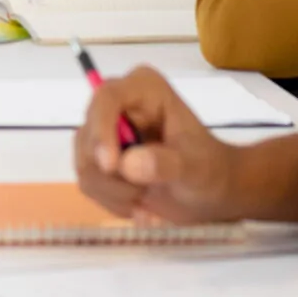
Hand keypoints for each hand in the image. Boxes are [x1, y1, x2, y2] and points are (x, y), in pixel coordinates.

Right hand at [72, 67, 247, 224]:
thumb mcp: (197, 168)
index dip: (102, 131)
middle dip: (112, 174)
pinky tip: (139, 207)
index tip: (112, 167)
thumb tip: (128, 164)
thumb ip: (167, 164)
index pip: (107, 98)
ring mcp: (105, 131)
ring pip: (85, 163)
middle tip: (141, 194)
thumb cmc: (211, 171)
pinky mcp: (98, 157)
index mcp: (145, 89)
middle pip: (89, 134)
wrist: (211, 193)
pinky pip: (88, 181)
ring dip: (114, 192)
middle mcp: (118, 104)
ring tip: (145, 199)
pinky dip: (112, 201)